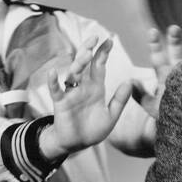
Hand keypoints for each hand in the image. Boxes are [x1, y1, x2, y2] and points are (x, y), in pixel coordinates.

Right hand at [42, 37, 131, 155]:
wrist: (77, 144)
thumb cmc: (94, 130)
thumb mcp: (111, 116)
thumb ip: (119, 100)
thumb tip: (129, 82)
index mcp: (96, 88)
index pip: (100, 66)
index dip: (104, 53)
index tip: (110, 39)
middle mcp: (83, 87)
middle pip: (85, 64)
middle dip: (89, 50)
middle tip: (94, 37)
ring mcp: (71, 93)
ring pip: (72, 74)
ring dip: (78, 64)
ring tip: (85, 54)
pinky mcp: (60, 103)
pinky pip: (55, 90)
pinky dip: (53, 81)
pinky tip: (53, 72)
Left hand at [135, 24, 181, 119]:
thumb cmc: (171, 119)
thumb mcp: (154, 107)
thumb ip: (141, 96)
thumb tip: (130, 81)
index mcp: (166, 76)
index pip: (159, 57)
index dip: (155, 44)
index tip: (152, 32)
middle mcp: (179, 72)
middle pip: (176, 51)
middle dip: (174, 39)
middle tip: (172, 28)